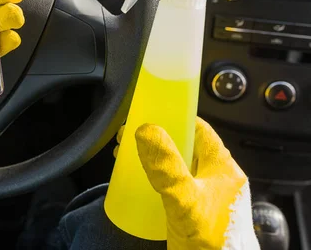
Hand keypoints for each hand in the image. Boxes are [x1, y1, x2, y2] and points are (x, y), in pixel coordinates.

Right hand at [115, 118, 258, 249]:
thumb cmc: (215, 241)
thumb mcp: (185, 199)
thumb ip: (166, 166)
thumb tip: (147, 130)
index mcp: (223, 168)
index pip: (200, 129)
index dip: (176, 117)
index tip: (152, 112)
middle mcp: (216, 178)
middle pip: (184, 146)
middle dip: (156, 139)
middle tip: (130, 136)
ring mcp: (205, 195)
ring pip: (176, 166)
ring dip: (152, 158)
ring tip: (126, 157)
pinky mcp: (193, 211)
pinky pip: (172, 185)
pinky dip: (154, 178)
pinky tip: (137, 181)